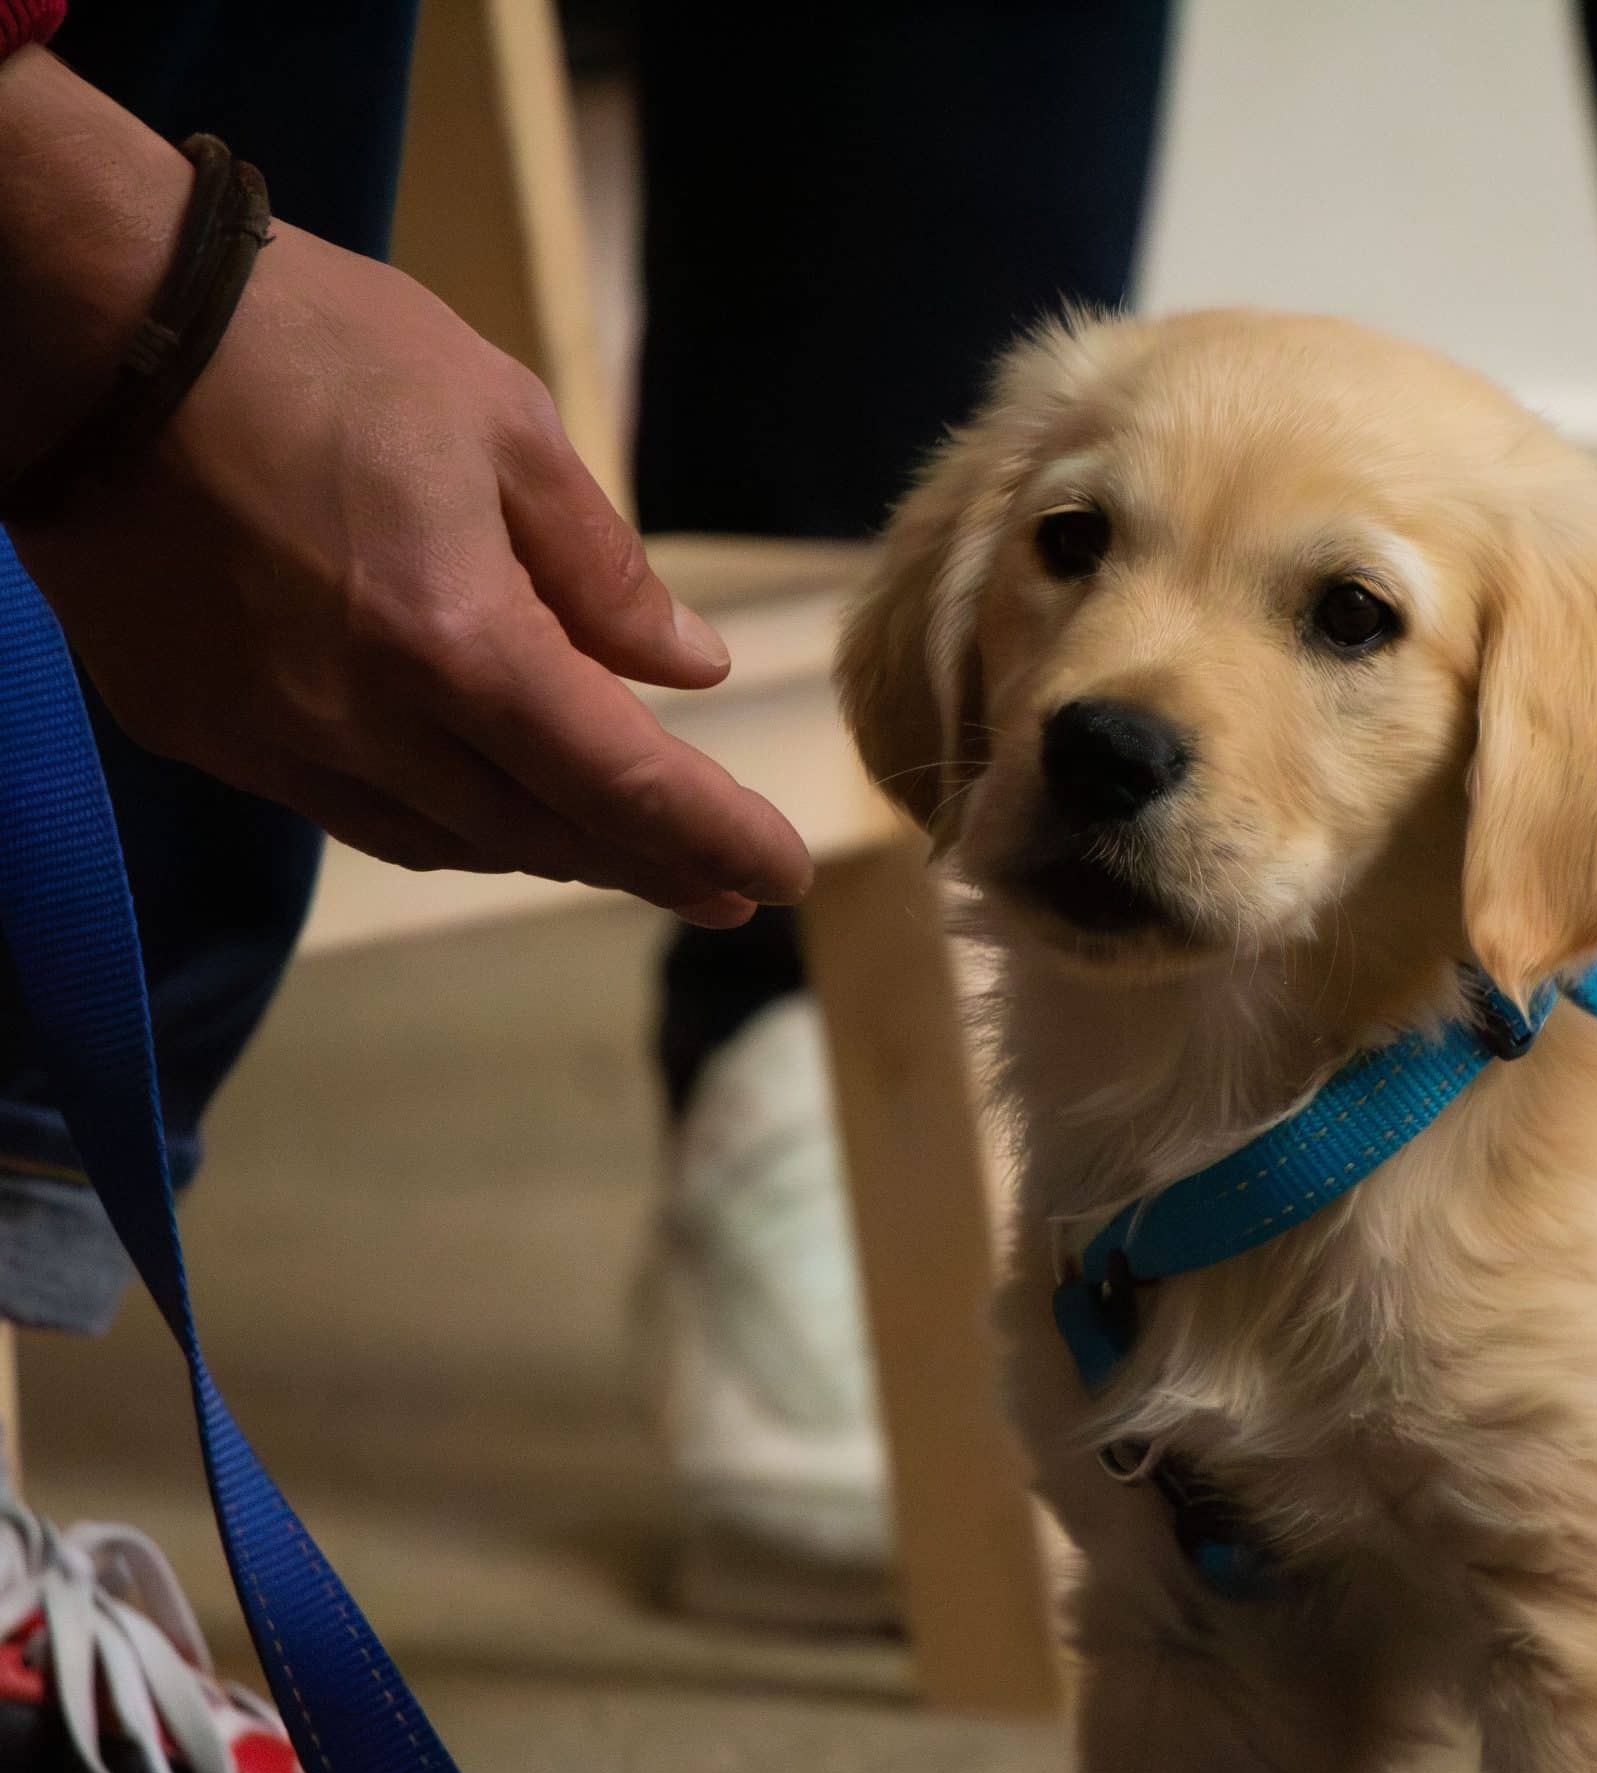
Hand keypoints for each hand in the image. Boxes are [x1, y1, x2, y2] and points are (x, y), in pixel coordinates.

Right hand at [1, 54, 809, 925]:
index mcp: (455, 641)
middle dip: (643, 865)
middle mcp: (363, 720)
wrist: (83, 325)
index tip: (778, 875)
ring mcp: (266, 735)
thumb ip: (601, 567)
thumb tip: (687, 668)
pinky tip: (479, 803)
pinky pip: (342, 807)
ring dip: (541, 850)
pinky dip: (434, 818)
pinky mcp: (191, 727)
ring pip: (438, 838)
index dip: (709, 837)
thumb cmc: (311, 345)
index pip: (620, 782)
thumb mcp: (502, 423)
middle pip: (536, 833)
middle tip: (722, 887)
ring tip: (619, 851)